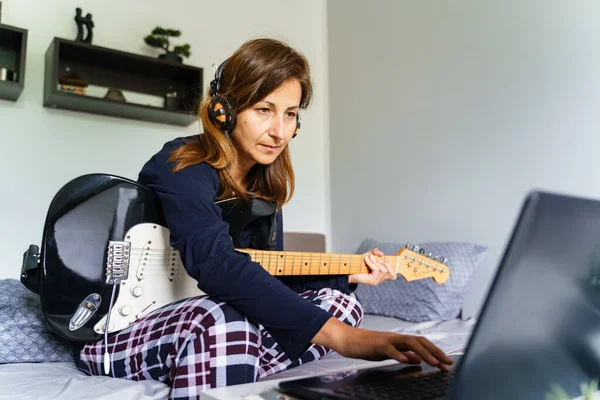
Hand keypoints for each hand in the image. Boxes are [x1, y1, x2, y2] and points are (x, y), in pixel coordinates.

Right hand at [312, 318, 452, 370]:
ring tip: (434, 363)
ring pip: (409, 342)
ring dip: (423, 353)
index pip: (421, 343)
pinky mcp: (377, 345)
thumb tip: (418, 359)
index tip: (446, 363)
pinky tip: (407, 360)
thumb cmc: (367, 346)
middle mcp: (396, 337)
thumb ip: (403, 354)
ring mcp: (387, 340)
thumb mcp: (388, 352)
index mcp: (399, 340)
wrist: (348, 339)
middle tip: (448, 363)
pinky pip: (390, 349)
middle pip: (420, 341)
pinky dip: (399, 354)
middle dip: (436, 352)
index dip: (435, 352)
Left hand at [349, 248, 396, 285]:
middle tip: (373, 257)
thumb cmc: (359, 265)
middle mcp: (380, 279)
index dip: (391, 267)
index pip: (393, 275)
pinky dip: (372, 263)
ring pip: (383, 270)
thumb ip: (375, 253)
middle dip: (382, 261)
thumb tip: (381, 253)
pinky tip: (366, 259)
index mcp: (381, 276)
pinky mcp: (372, 281)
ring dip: (376, 261)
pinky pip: (376, 270)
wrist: (349, 273)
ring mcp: (377, 281)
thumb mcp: (368, 256)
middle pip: (388, 270)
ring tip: (370, 257)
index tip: (382, 258)